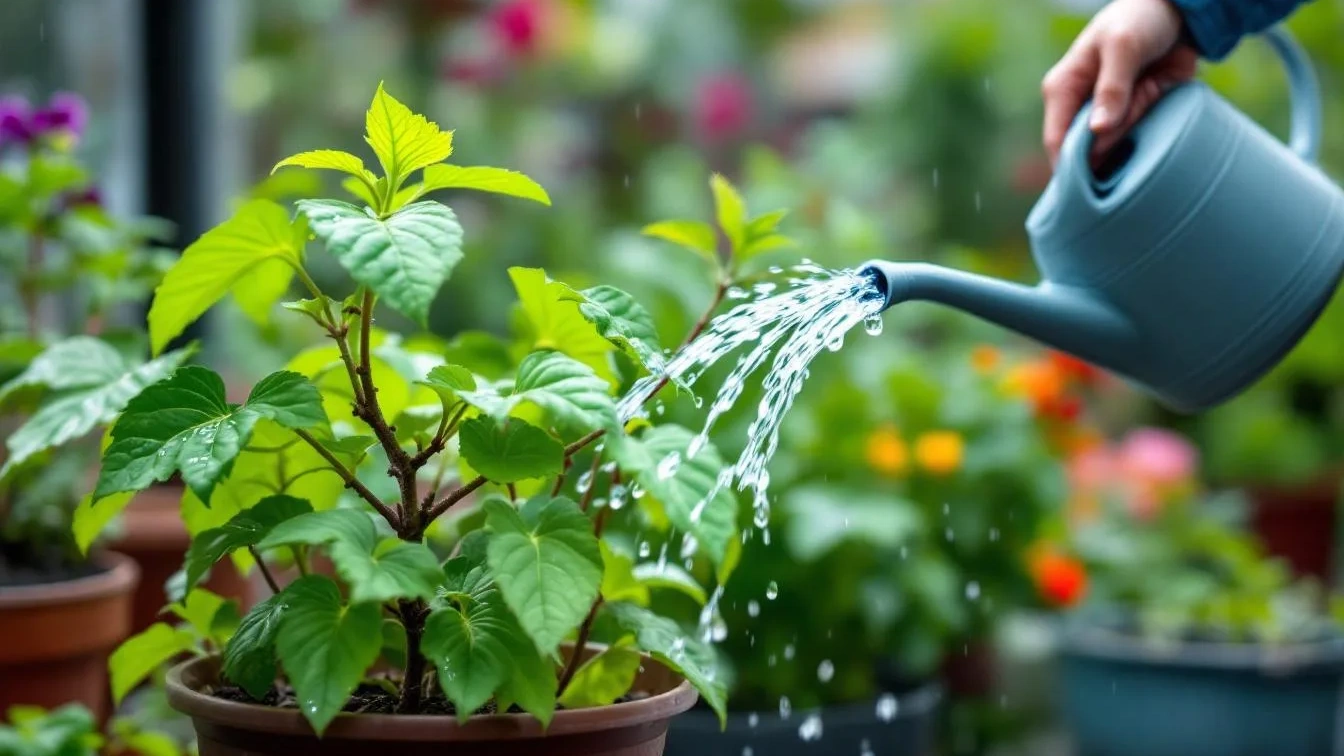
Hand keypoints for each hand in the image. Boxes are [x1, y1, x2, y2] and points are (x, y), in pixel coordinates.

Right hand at [1042, 0, 1197, 165]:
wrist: (1178, 13)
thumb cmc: (1139, 20)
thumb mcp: (1123, 47)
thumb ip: (1112, 89)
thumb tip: (1097, 132)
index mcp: (1063, 89)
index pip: (1056, 140)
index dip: (1069, 167)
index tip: (1088, 189)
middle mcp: (1080, 107)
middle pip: (1088, 149)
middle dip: (1113, 144)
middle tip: (1138, 111)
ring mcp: (1108, 116)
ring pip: (1117, 146)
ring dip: (1137, 132)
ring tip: (1151, 93)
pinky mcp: (1133, 118)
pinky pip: (1139, 140)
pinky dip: (1150, 135)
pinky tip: (1156, 111)